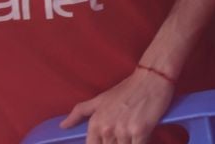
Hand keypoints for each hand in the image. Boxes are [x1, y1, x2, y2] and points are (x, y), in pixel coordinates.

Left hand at [59, 66, 174, 143]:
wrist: (152, 78)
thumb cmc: (127, 89)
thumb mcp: (100, 99)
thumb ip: (79, 113)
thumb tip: (63, 126)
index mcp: (95, 123)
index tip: (109, 140)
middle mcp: (107, 129)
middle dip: (117, 142)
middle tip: (124, 129)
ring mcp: (123, 131)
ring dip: (129, 142)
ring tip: (133, 131)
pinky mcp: (140, 131)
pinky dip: (140, 143)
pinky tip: (142, 136)